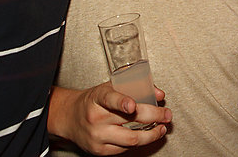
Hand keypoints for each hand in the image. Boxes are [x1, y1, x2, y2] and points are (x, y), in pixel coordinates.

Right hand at [49, 83, 170, 155]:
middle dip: (154, 117)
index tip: (132, 105)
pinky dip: (139, 142)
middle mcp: (96, 118)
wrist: (70, 117)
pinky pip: (125, 149)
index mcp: (98, 98)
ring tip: (161, 128)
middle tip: (167, 114)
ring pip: (131, 140)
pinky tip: (147, 135)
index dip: (122, 102)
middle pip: (129, 121)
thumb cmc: (93, 100)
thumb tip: (159, 94)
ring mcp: (98, 136)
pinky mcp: (100, 150)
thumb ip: (135, 87)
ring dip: (151, 134)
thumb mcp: (110, 87)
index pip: (110, 99)